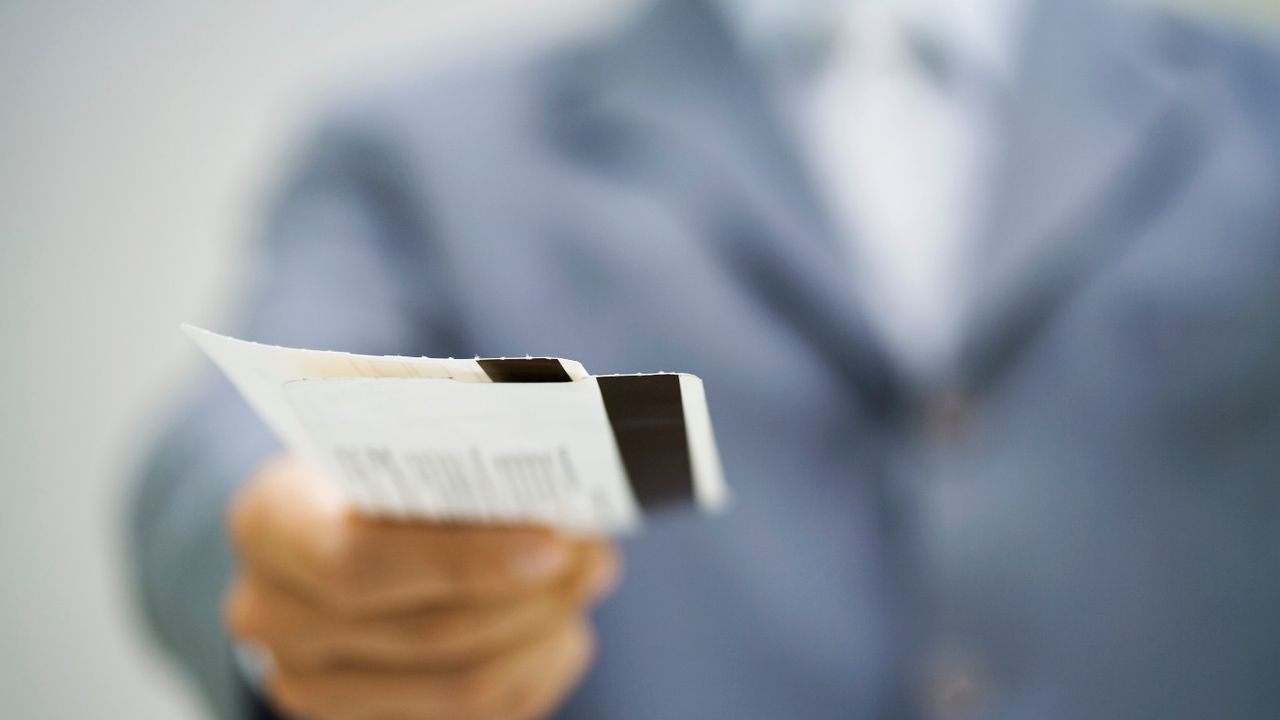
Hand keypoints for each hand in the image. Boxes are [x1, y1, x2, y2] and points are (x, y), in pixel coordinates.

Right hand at [224, 455, 619, 719]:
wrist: (319, 533)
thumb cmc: (369, 473)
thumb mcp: (391, 444)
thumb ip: (459, 472)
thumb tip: (570, 515)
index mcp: (269, 525)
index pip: (359, 560)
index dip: (465, 560)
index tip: (553, 541)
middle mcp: (272, 616)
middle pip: (428, 631)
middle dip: (531, 596)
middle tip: (592, 554)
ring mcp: (312, 685)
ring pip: (461, 688)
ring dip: (542, 634)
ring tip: (586, 581)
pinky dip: (534, 670)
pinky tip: (558, 627)